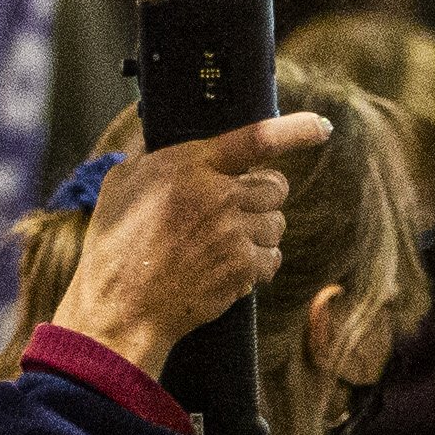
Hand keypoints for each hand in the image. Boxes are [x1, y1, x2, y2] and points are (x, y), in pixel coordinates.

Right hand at [52, 111, 335, 372]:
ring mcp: (233, 232)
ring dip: (258, 234)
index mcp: (187, 166)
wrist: (119, 308)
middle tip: (235, 212)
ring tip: (220, 247)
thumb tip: (176, 147)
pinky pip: (272, 259)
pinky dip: (256, 266)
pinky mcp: (242, 267)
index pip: (255, 139)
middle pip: (276, 186)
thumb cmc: (113, 247)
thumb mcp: (121, 184)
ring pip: (276, 224)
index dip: (295, 130)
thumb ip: (154, 159)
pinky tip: (228, 269)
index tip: (321, 126)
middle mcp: (216, 195)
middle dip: (262, 198)